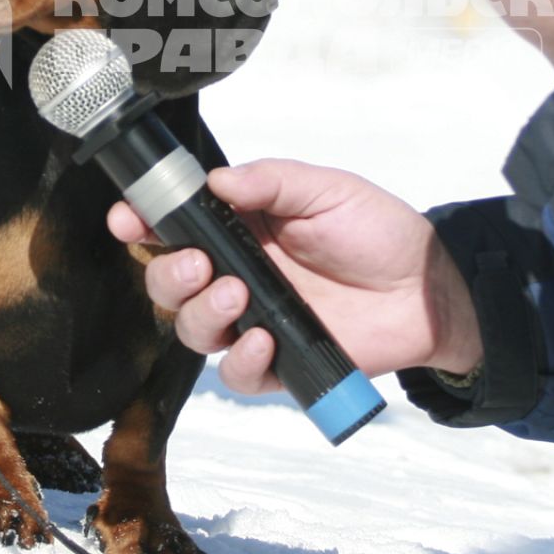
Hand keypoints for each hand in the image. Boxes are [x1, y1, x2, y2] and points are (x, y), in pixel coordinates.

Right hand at [107, 159, 480, 394]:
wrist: (426, 287)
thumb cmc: (376, 231)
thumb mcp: (325, 190)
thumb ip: (272, 182)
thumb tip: (216, 180)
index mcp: (240, 231)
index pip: (174, 229)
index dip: (142, 225)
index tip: (128, 220)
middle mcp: (236, 277)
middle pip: (169, 285)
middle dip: (167, 275)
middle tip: (197, 263)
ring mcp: (253, 323)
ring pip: (193, 331)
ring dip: (202, 313)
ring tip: (238, 294)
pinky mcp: (278, 364)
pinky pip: (238, 373)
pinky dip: (241, 359)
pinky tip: (264, 338)